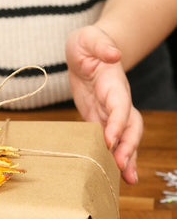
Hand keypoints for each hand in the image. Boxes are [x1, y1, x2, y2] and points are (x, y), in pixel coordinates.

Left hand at [65, 25, 142, 183]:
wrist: (88, 50)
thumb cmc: (88, 43)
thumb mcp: (89, 38)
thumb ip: (100, 44)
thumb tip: (114, 52)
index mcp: (115, 83)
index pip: (120, 105)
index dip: (117, 122)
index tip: (110, 139)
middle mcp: (118, 101)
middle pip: (130, 126)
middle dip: (128, 146)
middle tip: (121, 166)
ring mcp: (111, 112)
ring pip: (125, 138)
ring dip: (127, 158)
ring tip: (128, 180)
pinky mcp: (100, 119)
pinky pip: (111, 140)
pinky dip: (115, 156)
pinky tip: (115, 175)